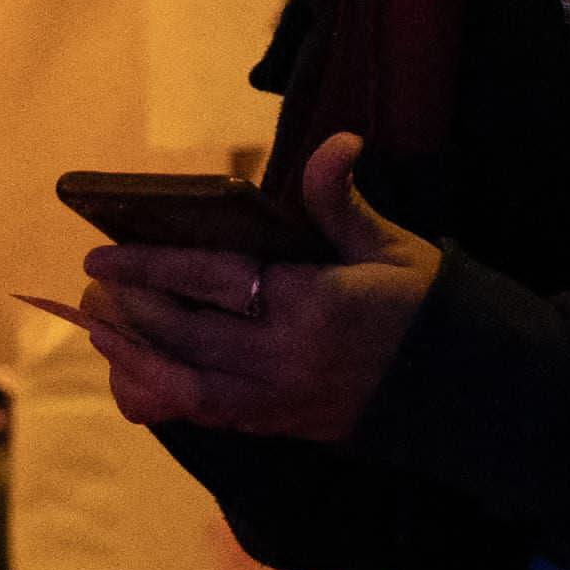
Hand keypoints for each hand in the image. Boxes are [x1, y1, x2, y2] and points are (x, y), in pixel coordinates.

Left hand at [55, 136, 439, 443]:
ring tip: (101, 331)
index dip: (150, 264)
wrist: (473, 394)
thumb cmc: (429, 310)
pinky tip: (141, 373)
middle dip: (132, 306)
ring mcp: (282, 400)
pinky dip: (167, 394)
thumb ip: (342, 201)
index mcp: (312, 305)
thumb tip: (336, 141)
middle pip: (184, 332)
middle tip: (95, 282)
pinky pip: (210, 416)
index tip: (101, 252)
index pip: (211, 278)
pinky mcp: (284, 427)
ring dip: (136, 358)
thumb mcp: (392, 249)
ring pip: (186, 384)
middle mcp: (287, 358)